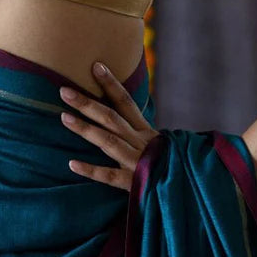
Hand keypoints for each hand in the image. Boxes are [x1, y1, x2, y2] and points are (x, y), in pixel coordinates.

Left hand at [59, 61, 159, 190]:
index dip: (111, 83)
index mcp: (147, 132)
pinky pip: (110, 177)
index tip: (95, 66)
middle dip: (88, 103)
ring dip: (86, 129)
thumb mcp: (160, 147)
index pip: (126, 102)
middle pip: (112, 118)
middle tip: (63, 90)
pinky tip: (72, 164)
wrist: (192, 190)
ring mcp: (138, 163)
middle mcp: (142, 143)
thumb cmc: (172, 169)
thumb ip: (142, 135)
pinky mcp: (135, 184)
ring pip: (109, 142)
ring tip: (64, 117)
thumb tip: (120, 117)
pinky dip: (92, 170)